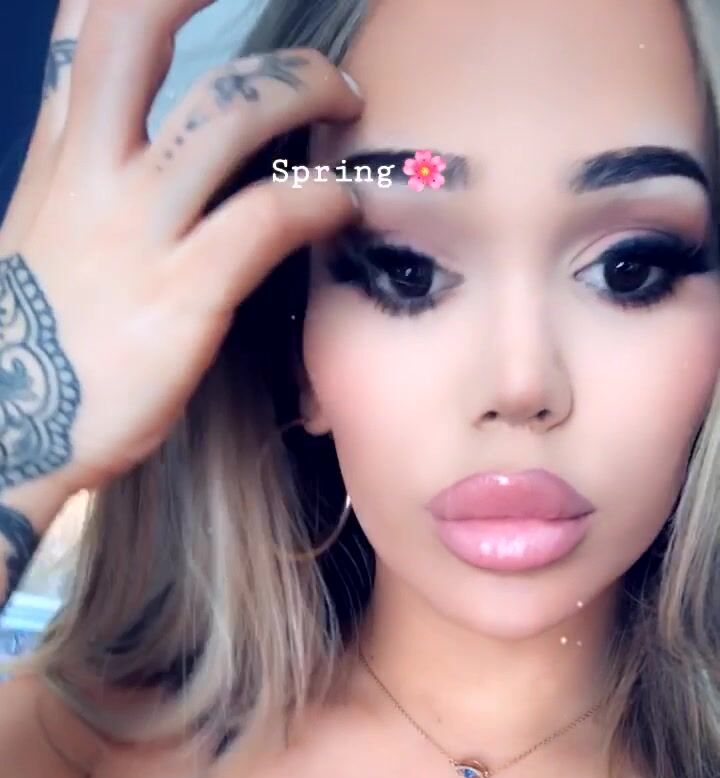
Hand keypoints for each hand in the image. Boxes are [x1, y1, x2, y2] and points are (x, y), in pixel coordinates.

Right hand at [0, 0, 362, 491]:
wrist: (13, 430)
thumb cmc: (39, 341)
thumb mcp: (41, 234)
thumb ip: (78, 172)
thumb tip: (118, 138)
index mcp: (60, 155)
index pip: (83, 28)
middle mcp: (93, 175)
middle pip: (133, 28)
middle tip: (288, 13)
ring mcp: (139, 232)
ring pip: (228, 114)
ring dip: (302, 89)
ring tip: (344, 103)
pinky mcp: (184, 294)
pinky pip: (266, 218)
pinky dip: (320, 197)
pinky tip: (344, 203)